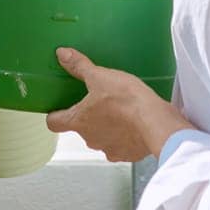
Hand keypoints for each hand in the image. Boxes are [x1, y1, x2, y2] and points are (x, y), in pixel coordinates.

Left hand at [45, 47, 193, 162]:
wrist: (155, 122)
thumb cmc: (126, 101)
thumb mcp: (100, 76)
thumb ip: (79, 66)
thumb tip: (63, 55)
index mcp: (78, 121)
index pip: (54, 122)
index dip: (55, 114)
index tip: (59, 108)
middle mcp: (90, 139)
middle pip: (81, 128)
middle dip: (88, 117)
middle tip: (99, 102)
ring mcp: (108, 148)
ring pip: (101, 137)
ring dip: (107, 127)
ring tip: (120, 111)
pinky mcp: (126, 154)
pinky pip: (121, 145)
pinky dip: (124, 136)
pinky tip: (133, 123)